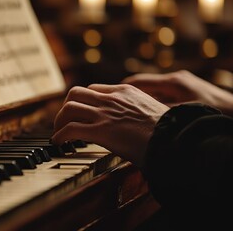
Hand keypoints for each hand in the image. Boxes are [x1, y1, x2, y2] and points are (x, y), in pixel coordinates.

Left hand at [52, 84, 168, 166]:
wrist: (174, 138)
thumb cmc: (167, 129)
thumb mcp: (150, 109)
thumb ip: (135, 108)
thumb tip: (130, 118)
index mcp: (124, 91)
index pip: (93, 89)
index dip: (83, 101)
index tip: (80, 112)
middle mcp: (111, 99)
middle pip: (75, 93)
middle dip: (66, 107)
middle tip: (65, 120)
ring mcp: (105, 113)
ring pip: (68, 108)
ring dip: (59, 120)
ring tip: (59, 132)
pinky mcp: (100, 131)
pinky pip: (70, 129)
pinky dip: (60, 135)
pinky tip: (59, 142)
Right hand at [123, 70, 232, 117]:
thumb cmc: (212, 111)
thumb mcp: (183, 113)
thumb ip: (160, 111)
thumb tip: (138, 113)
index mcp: (173, 82)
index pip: (140, 81)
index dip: (123, 87)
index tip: (109, 93)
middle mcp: (175, 79)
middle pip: (145, 84)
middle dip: (129, 93)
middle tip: (115, 103)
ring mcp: (180, 83)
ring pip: (153, 89)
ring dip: (141, 98)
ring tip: (128, 109)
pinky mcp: (185, 89)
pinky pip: (162, 93)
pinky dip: (152, 100)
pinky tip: (148, 112)